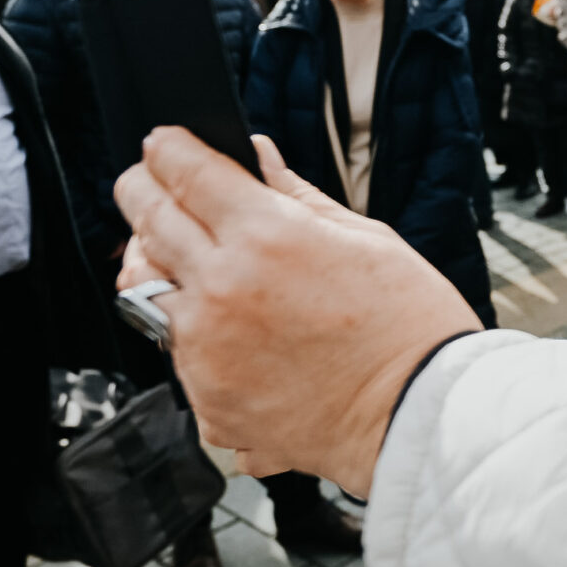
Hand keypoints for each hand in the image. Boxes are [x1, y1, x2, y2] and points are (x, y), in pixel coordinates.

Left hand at [115, 129, 477, 497]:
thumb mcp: (367, 240)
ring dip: (159, 264)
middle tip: (151, 185)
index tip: (164, 145)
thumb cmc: (411, 329)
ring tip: (195, 263)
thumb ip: (295, 197)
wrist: (422, 421)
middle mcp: (223, 290)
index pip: (184, 171)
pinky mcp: (207, 402)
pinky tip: (234, 333)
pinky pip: (175, 353)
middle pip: (147, 218)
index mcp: (266, 237)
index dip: (167, 148)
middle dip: (144, 190)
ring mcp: (207, 351)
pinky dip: (194, 334)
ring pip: (145, 287)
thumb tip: (255, 158)